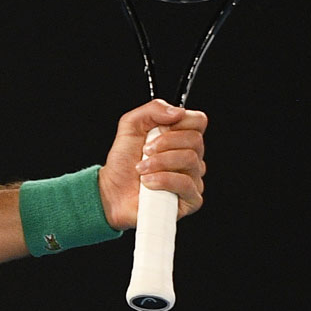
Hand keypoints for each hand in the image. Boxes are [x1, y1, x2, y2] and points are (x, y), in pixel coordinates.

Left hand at [97, 100, 206, 229]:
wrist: (112, 190)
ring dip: (158, 162)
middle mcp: (191, 157)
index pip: (198, 121)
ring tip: (142, 169)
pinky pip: (186, 184)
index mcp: (181, 138)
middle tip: (145, 151)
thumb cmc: (124, 161)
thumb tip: (177, 112)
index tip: (158, 129)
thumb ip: (152, 110)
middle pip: (195, 140)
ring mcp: (194, 178)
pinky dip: (162, 180)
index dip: (180, 122)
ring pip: (190, 160)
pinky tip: (148, 183)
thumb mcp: (131, 126)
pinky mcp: (191, 199)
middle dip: (163, 143)